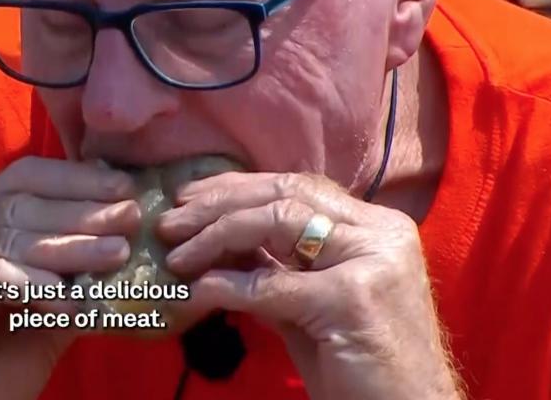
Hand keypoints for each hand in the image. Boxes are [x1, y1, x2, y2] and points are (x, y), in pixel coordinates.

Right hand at [0, 157, 140, 399]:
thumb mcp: (42, 309)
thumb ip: (72, 271)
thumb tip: (125, 235)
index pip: (21, 180)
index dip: (75, 181)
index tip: (124, 189)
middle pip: (18, 205)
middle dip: (81, 212)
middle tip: (131, 218)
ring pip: (8, 239)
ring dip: (69, 248)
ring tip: (116, 253)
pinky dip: (32, 284)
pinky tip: (69, 298)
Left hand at [158, 172, 461, 399]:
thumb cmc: (360, 365)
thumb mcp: (311, 303)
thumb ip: (275, 266)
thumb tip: (214, 238)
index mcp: (375, 227)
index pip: (297, 187)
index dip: (237, 187)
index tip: (190, 198)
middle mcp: (379, 234)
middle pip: (284, 195)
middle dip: (218, 204)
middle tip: (171, 222)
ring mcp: (370, 263)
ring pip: (276, 224)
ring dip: (215, 236)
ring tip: (177, 256)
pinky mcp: (352, 300)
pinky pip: (272, 284)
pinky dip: (227, 286)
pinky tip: (198, 292)